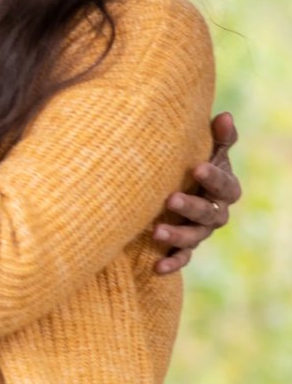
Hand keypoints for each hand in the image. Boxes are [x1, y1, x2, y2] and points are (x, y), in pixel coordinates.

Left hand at [153, 112, 240, 274]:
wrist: (167, 187)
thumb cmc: (187, 164)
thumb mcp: (204, 150)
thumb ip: (217, 138)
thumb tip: (225, 116)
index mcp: (222, 188)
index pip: (226, 186)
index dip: (214, 177)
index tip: (196, 167)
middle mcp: (214, 212)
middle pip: (210, 214)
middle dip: (192, 207)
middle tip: (171, 199)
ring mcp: (199, 231)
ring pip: (195, 237)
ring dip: (178, 236)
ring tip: (157, 232)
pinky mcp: (182, 247)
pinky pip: (181, 258)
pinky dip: (171, 263)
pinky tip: (157, 267)